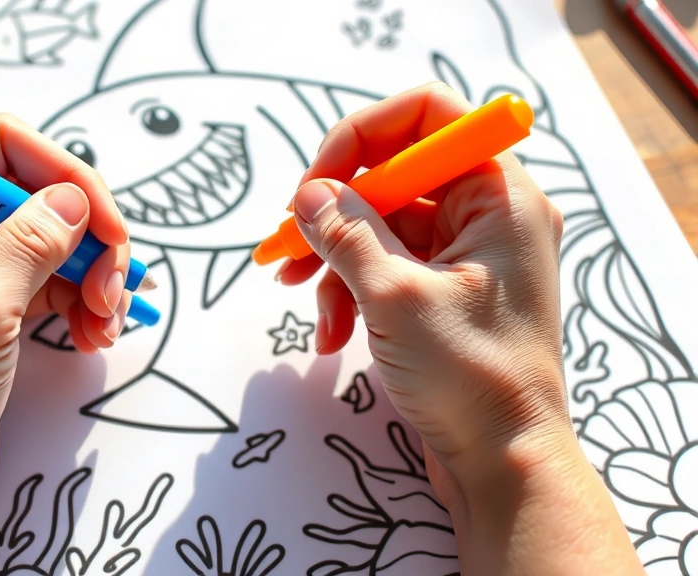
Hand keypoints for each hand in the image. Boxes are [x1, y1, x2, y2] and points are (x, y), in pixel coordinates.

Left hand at [0, 113, 135, 574]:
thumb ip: (28, 242)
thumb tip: (74, 198)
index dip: (62, 174)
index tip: (104, 226)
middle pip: (36, 193)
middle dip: (87, 237)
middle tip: (114, 288)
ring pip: (52, 240)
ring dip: (93, 275)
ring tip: (108, 322)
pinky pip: (50, 282)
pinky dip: (82, 301)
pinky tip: (97, 335)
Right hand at [282, 83, 642, 574]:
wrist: (504, 461)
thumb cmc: (472, 377)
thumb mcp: (396, 296)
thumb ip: (348, 234)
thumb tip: (309, 194)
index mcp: (497, 194)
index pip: (425, 116)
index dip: (361, 136)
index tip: (315, 182)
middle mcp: (485, 213)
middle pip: (391, 175)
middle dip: (333, 212)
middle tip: (287, 245)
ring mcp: (465, 254)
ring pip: (379, 226)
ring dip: (333, 261)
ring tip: (302, 301)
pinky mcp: (444, 291)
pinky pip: (385, 266)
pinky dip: (350, 292)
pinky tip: (331, 337)